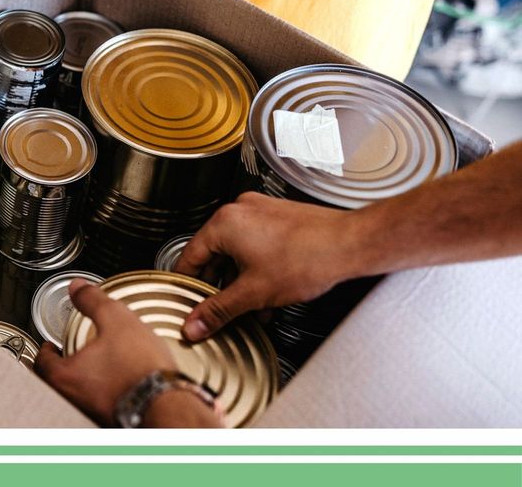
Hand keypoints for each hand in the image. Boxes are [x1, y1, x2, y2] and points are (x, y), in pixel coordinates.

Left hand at [34, 280, 177, 424]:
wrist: (170, 405)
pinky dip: (105, 393)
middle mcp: (75, 400)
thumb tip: (78, 287)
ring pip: (80, 395)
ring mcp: (94, 413)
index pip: (41, 363)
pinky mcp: (115, 421)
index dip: (44, 351)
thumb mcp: (116, 319)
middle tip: (70, 353)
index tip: (49, 346)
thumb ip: (93, 300)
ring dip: (84, 381)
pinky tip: (120, 383)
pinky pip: (102, 404)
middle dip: (63, 366)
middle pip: (58, 382)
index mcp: (66, 377)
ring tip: (97, 366)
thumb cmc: (141, 369)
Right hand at [174, 192, 360, 340]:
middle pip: (214, 254)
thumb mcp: (254, 293)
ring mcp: (260, 212)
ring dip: (239, 279)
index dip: (186, 284)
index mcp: (224, 223)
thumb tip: (195, 324)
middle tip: (217, 308)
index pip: (189, 256)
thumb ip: (219, 311)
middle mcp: (239, 211)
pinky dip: (256, 267)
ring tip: (248, 306)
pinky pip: (256, 243)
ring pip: (237, 251)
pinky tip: (267, 291)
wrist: (351, 244)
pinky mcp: (278, 218)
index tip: (185, 300)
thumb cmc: (309, 258)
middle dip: (218, 285)